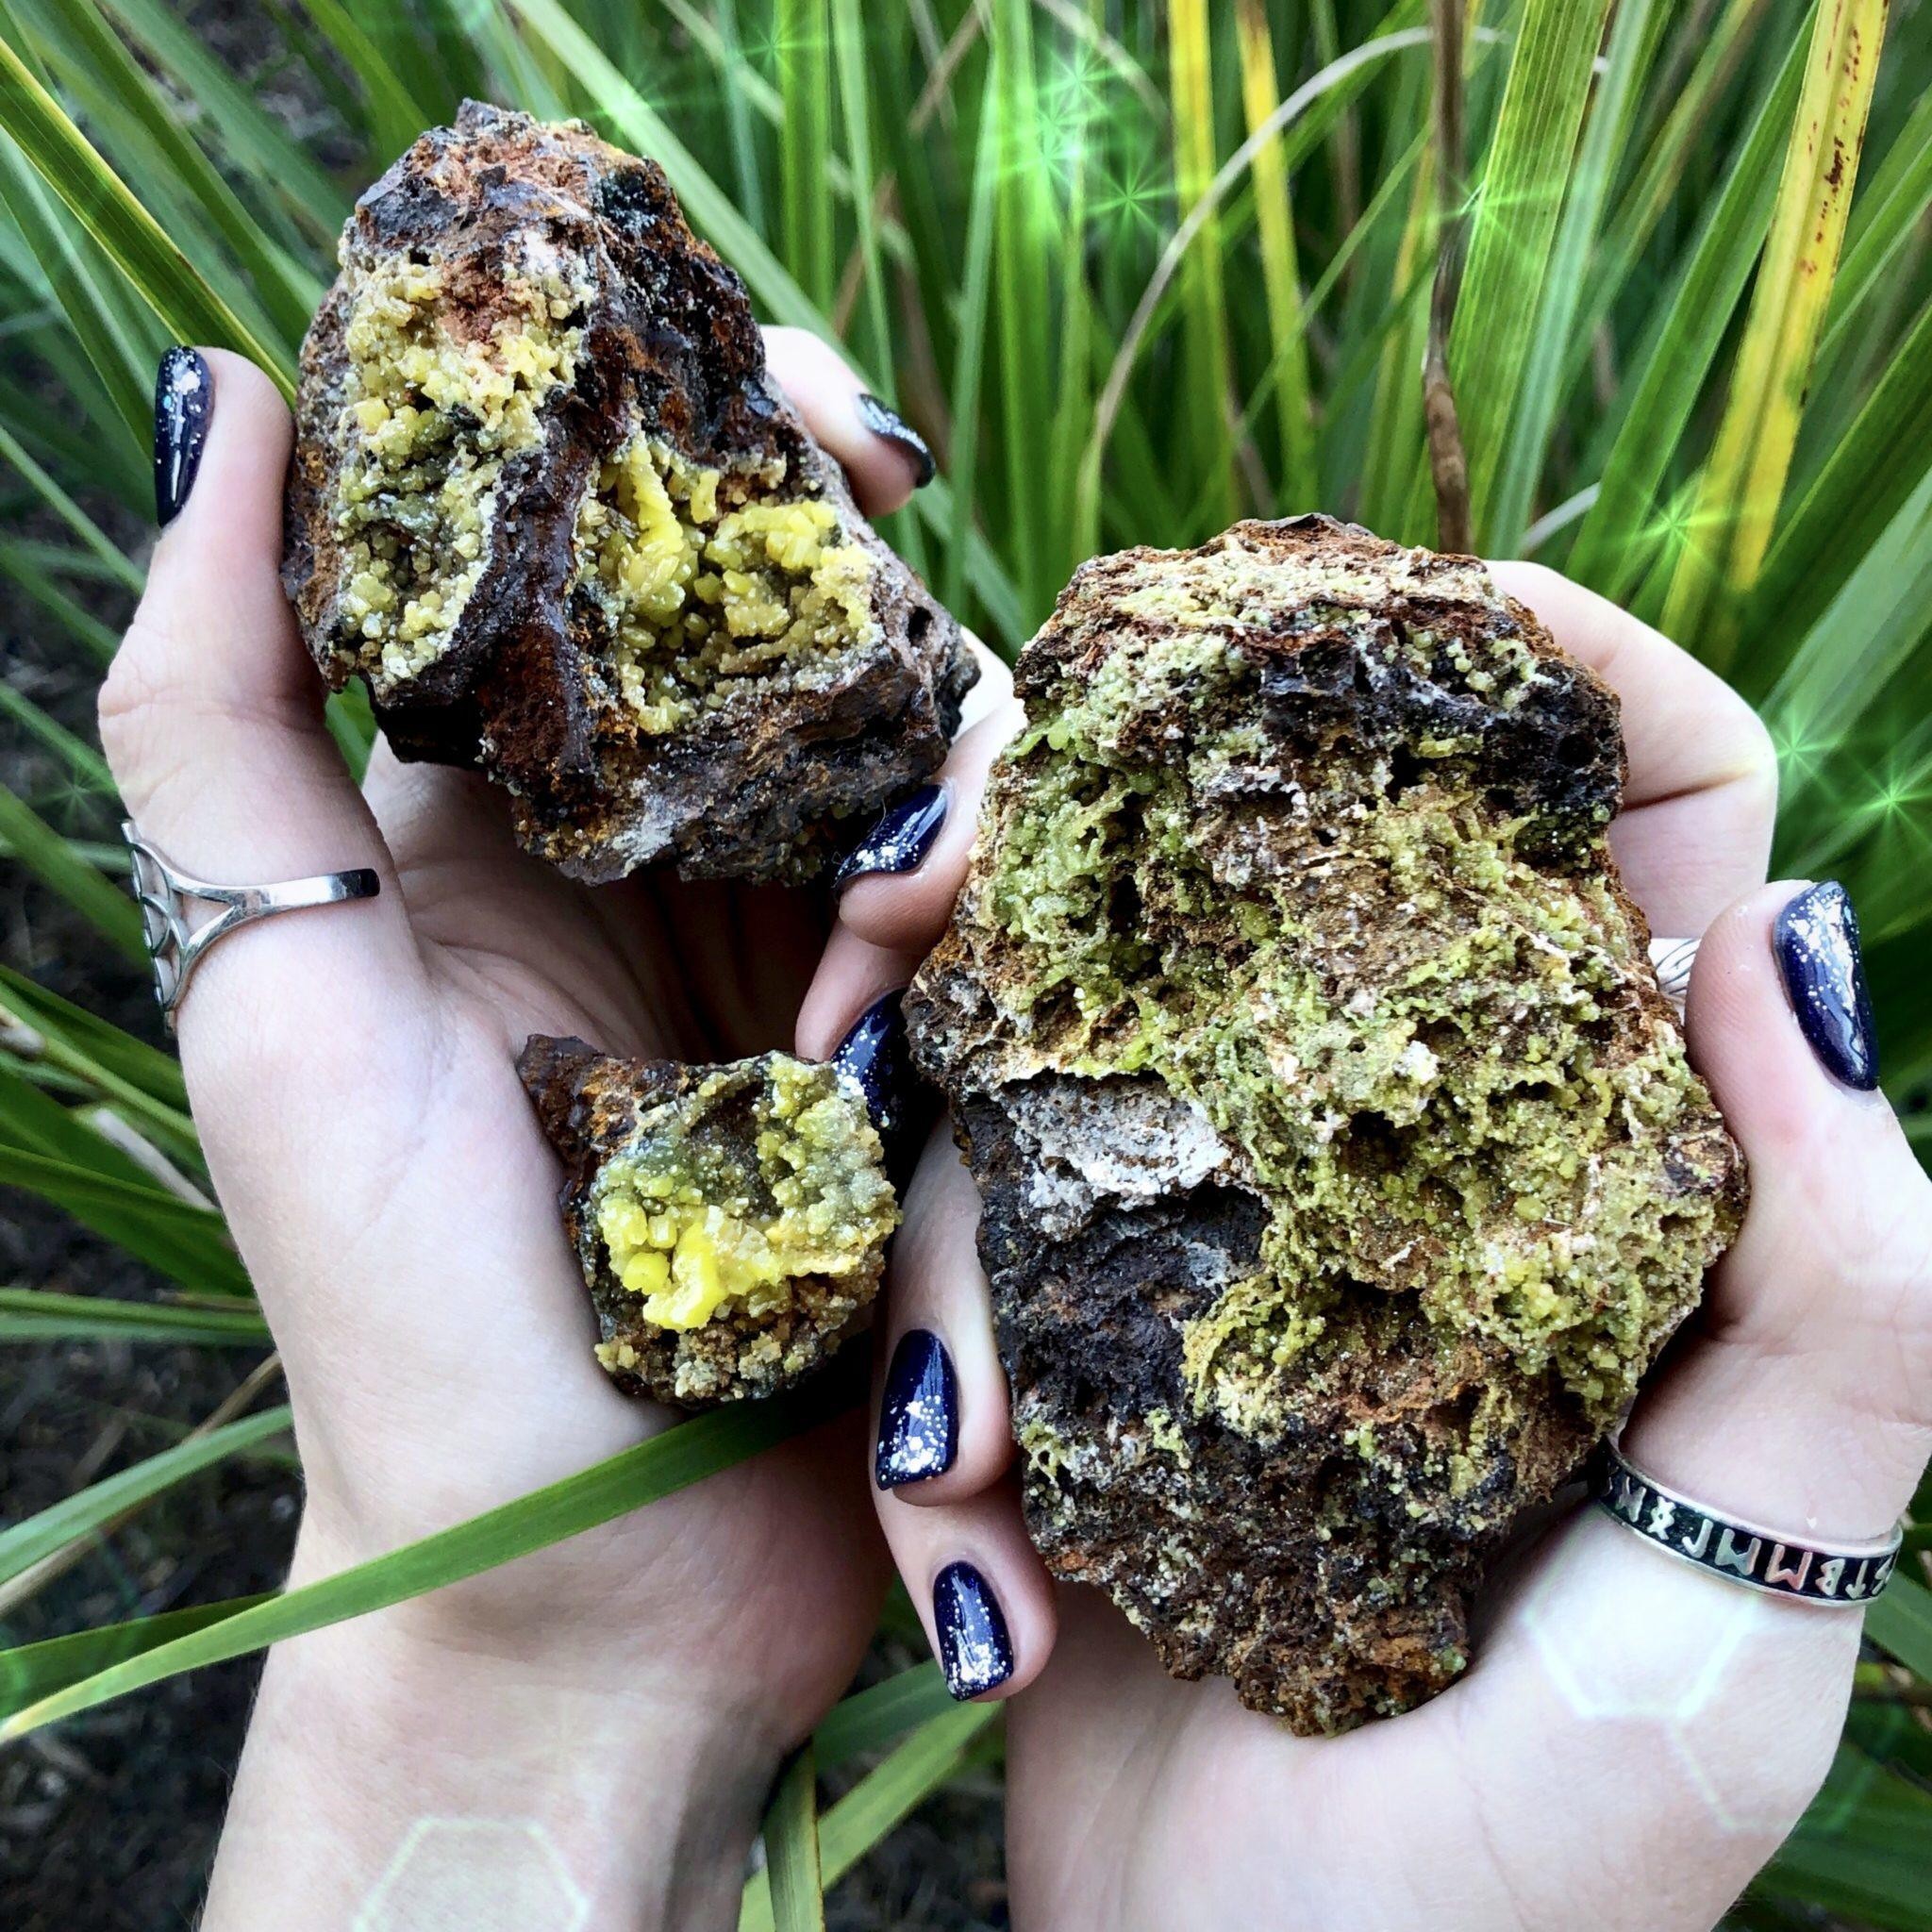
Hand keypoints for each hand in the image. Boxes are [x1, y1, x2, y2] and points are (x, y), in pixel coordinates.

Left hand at [101, 338, 946, 1930]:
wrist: (581, 1587)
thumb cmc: (399, 1303)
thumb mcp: (276, 989)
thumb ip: (222, 702)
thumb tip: (227, 396)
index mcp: (527, 813)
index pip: (637, 561)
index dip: (725, 443)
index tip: (810, 411)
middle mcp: (684, 869)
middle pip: (824, 642)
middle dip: (875, 595)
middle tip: (912, 579)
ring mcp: (828, 969)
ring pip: (948, 775)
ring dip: (949, 798)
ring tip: (887, 933)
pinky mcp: (941, 1070)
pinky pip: (1019, 933)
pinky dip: (1000, 928)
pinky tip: (939, 999)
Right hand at [802, 564, 1931, 1931]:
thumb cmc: (1521, 1886)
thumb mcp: (1735, 1627)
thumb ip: (1844, 1309)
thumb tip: (1781, 949)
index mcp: (1625, 1191)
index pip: (1645, 829)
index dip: (1551, 666)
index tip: (1383, 598)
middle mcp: (1420, 1168)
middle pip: (1283, 874)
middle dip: (1102, 835)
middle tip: (934, 875)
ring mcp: (1228, 1238)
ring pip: (1067, 1056)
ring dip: (955, 1188)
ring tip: (955, 1436)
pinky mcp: (1079, 1332)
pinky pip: (961, 1244)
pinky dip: (930, 1371)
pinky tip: (961, 1554)